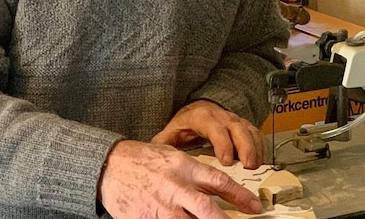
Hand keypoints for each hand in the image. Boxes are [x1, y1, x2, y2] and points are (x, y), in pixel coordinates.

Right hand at [98, 140, 263, 218]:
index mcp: (184, 166)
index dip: (240, 195)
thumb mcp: (172, 156)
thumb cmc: (142, 159)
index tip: (255, 207)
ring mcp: (160, 206)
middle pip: (206, 208)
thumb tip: (218, 187)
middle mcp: (175, 186)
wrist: (109, 165)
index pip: (219, 181)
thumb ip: (193, 172)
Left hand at [152, 100, 265, 168]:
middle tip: (249, 166)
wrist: (198, 109)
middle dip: (245, 147)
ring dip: (256, 148)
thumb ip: (164, 142)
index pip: (215, 128)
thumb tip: (154, 156)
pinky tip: (261, 161)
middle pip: (238, 128)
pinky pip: (256, 133)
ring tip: (256, 167)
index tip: (226, 161)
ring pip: (249, 130)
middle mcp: (222, 117)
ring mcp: (235, 120)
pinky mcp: (244, 126)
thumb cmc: (186, 124)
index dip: (223, 144)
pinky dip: (261, 146)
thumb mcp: (172, 131)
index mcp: (203, 118)